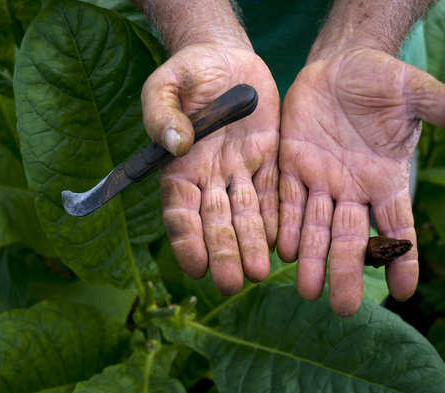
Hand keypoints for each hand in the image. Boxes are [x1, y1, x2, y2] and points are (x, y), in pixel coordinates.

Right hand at [141, 44, 279, 293]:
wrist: (227, 57)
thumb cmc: (188, 71)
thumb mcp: (166, 84)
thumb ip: (163, 113)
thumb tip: (175, 145)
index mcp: (179, 167)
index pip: (180, 213)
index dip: (187, 241)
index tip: (195, 267)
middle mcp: (210, 179)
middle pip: (216, 223)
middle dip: (224, 254)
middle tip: (233, 284)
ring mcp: (240, 173)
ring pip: (246, 216)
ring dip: (252, 245)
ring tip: (259, 274)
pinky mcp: (268, 161)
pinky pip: (273, 194)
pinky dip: (276, 219)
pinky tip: (281, 243)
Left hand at [278, 48, 444, 314]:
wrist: (340, 63)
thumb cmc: (382, 80)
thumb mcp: (416, 91)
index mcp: (386, 179)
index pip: (398, 228)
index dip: (403, 258)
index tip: (404, 291)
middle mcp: (354, 189)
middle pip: (352, 239)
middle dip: (347, 272)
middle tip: (342, 308)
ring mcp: (322, 180)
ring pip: (316, 227)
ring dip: (312, 259)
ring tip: (307, 291)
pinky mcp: (292, 164)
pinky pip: (286, 199)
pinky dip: (285, 224)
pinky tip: (282, 251)